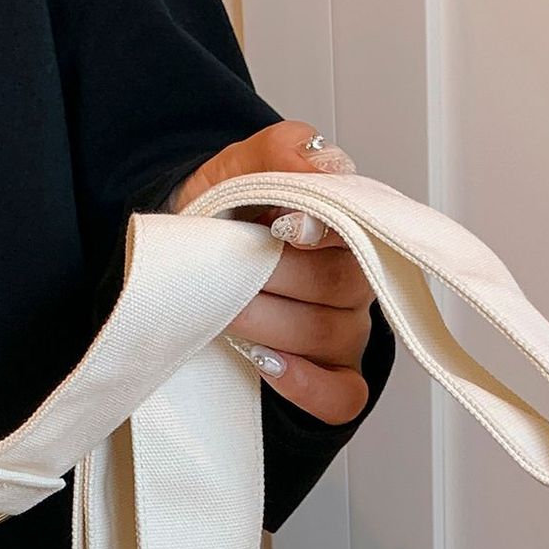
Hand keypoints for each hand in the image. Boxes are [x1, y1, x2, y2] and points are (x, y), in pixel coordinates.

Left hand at [166, 121, 373, 425]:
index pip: (362, 229)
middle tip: (224, 275)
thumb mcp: (236, 170)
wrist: (186, 269)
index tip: (279, 227)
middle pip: (340, 286)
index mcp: (343, 226)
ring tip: (224, 314)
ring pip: (330, 335)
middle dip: (273, 279)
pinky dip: (306, 384)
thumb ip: (280, 153)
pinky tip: (266, 364)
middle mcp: (355, 280)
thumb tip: (326, 167)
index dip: (324, 231)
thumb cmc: (221, 222)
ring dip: (269, 325)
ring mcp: (347, 332)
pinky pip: (342, 396)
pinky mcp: (334, 379)